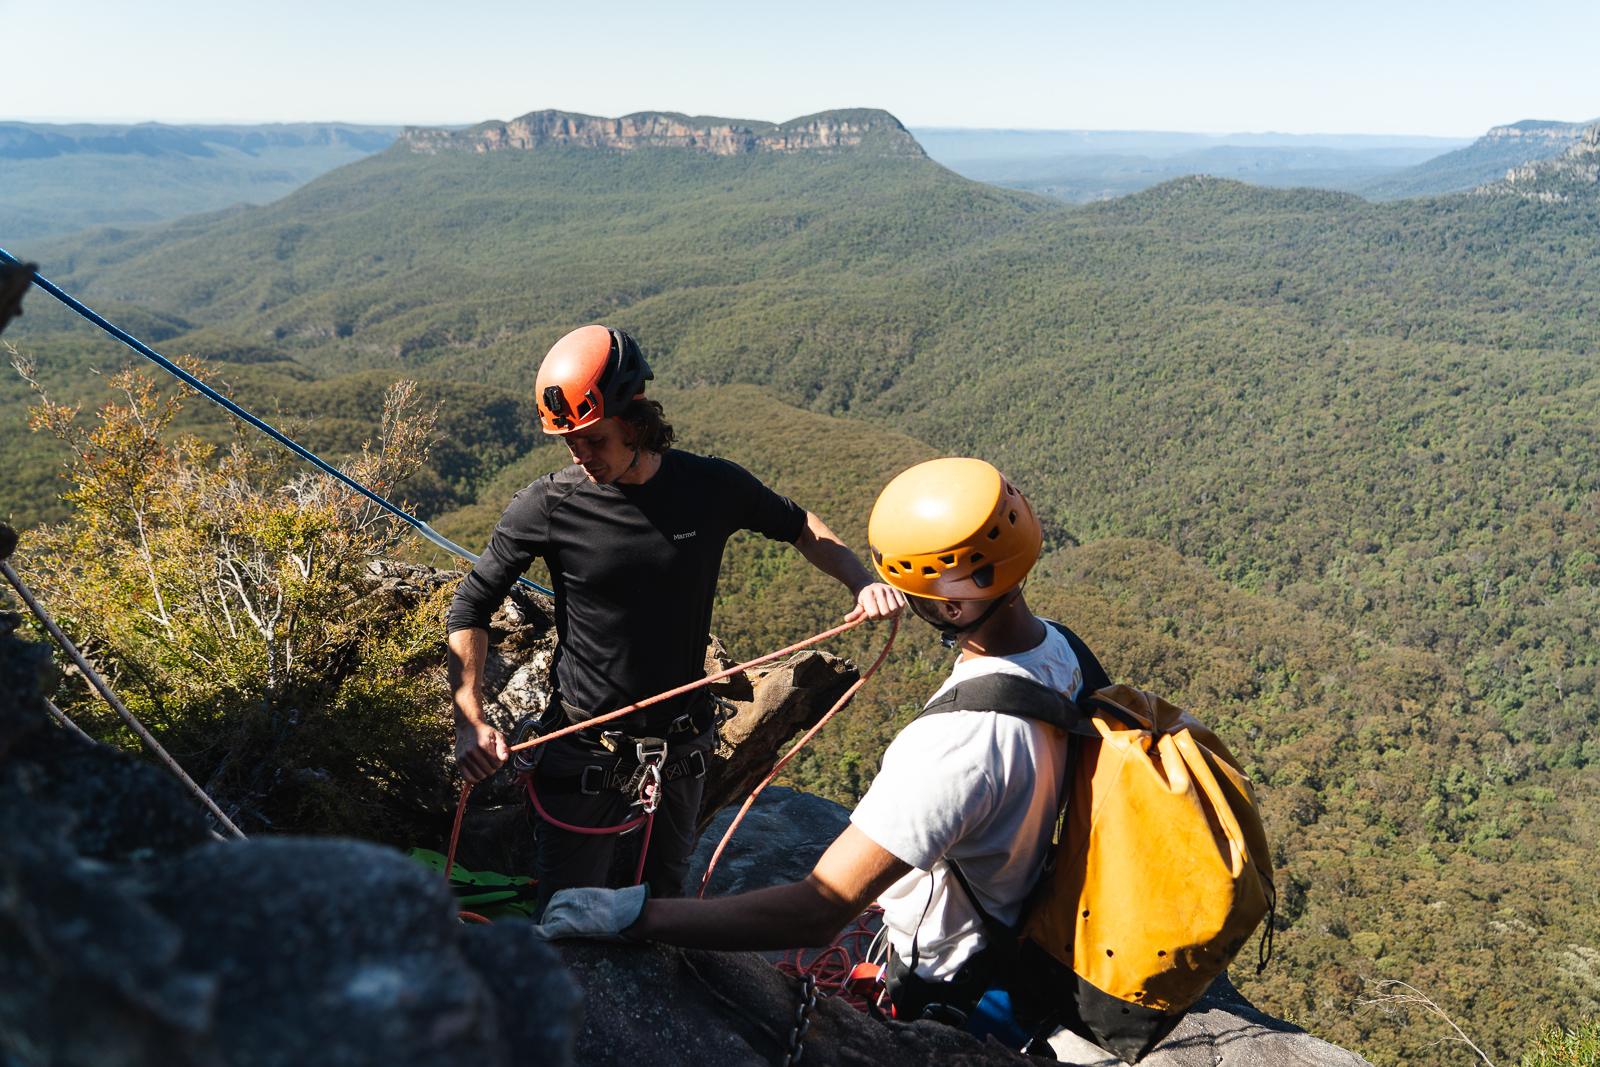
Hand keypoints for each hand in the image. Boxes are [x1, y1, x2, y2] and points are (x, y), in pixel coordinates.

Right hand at [454, 720, 507, 783]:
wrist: (468, 725)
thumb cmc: (485, 732)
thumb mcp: (497, 736)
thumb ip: (503, 748)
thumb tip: (504, 759)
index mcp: (484, 745)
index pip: (497, 764)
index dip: (500, 762)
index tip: (498, 757)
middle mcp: (473, 752)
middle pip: (489, 771)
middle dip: (493, 767)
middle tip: (491, 760)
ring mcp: (465, 757)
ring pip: (480, 776)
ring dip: (485, 772)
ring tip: (485, 764)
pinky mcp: (459, 761)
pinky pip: (468, 778)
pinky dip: (475, 778)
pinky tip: (478, 772)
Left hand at [532, 884, 650, 941]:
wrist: (623, 912)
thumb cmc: (613, 908)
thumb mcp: (593, 898)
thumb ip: (580, 902)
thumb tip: (577, 909)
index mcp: (570, 893)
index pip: (553, 903)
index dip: (553, 913)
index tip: (553, 920)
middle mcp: (565, 900)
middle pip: (549, 913)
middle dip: (551, 922)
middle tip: (559, 931)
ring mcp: (565, 912)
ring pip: (548, 922)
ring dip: (549, 928)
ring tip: (558, 936)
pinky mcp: (567, 926)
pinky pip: (547, 931)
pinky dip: (538, 934)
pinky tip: (531, 936)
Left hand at [845, 581, 905, 621]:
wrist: (867, 585)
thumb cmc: (862, 598)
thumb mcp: (858, 605)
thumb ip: (855, 614)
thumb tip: (846, 620)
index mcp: (869, 595)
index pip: (874, 614)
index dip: (873, 617)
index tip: (871, 613)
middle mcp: (880, 590)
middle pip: (886, 613)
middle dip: (882, 616)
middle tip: (878, 613)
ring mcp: (889, 590)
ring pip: (894, 609)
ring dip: (890, 614)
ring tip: (885, 611)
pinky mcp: (896, 590)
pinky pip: (902, 605)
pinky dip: (898, 611)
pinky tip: (893, 611)